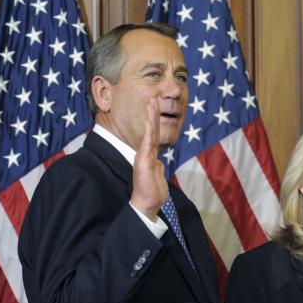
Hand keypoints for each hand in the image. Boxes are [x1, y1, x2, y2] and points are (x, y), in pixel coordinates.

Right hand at [129, 98, 168, 220]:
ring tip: (151, 103)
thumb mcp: (158, 176)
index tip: (156, 108)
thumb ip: (158, 166)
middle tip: (153, 99)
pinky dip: (148, 132)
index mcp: (150, 156)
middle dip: (152, 114)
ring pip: (149, 133)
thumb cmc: (153, 192)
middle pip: (151, 130)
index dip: (155, 122)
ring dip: (150, 118)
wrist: (147, 203)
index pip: (153, 135)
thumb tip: (160, 162)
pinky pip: (147, 144)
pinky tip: (149, 121)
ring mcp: (143, 156)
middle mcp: (146, 153)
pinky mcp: (143, 162)